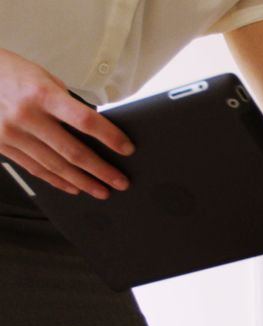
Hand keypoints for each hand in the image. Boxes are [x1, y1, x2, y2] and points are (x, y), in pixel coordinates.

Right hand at [0, 48, 133, 199]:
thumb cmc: (15, 75)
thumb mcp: (45, 79)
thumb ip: (68, 104)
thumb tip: (97, 131)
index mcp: (42, 94)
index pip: (85, 121)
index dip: (110, 137)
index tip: (127, 149)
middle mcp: (26, 115)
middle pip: (72, 151)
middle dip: (101, 170)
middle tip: (121, 182)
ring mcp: (11, 133)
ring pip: (55, 166)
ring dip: (82, 182)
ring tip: (102, 190)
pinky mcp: (2, 146)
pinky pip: (35, 169)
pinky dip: (57, 181)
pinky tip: (74, 187)